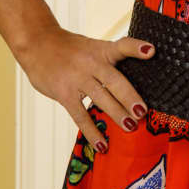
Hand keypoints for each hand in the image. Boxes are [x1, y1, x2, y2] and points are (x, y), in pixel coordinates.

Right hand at [16, 26, 155, 152]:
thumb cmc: (69, 49)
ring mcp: (77, 79)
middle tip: (142, 112)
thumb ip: (108, 62)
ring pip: (100, 98)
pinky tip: (102, 144)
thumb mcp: (90, 47)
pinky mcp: (64, 94)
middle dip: (129, 97)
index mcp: (101, 50)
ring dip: (116, 114)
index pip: (122, 46)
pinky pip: (80, 115)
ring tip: (130, 127)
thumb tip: (130, 86)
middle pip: (114, 80)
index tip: (151, 51)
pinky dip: (92, 132)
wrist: (37, 44)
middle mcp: (91, 63)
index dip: (136, 48)